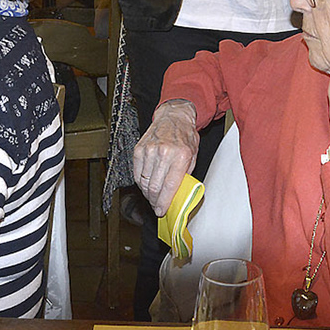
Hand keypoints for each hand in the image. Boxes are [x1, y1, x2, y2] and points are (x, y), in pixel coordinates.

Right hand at [132, 100, 199, 215]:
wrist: (173, 117)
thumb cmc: (185, 137)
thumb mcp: (193, 156)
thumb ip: (185, 176)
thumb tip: (177, 196)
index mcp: (181, 156)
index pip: (169, 186)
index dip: (164, 203)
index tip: (161, 211)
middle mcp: (164, 152)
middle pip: (154, 187)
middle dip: (155, 201)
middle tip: (157, 206)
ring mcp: (149, 150)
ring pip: (143, 182)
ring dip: (147, 193)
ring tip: (152, 196)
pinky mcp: (139, 149)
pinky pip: (136, 173)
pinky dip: (140, 182)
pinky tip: (146, 184)